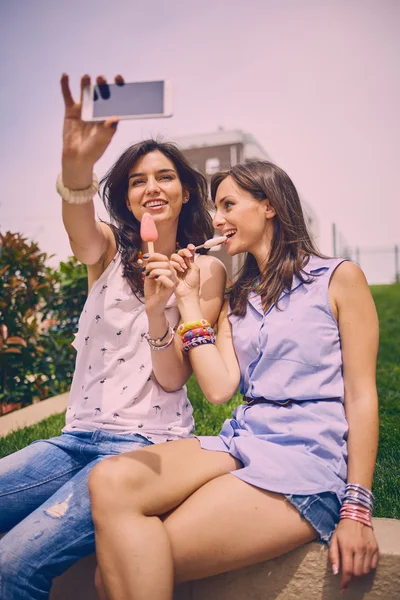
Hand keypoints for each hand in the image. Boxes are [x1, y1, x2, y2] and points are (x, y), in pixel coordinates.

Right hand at [60, 74, 120, 188]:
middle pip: (100, 93)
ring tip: (86, 77)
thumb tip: (115, 118)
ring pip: (86, 92)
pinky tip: (65, 76)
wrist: (77, 158)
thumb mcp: (102, 141)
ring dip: (86, 83)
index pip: (115, 99)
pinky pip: (68, 95)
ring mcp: (84, 108)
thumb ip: (108, 129)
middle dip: (102, 85)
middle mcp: (98, 109)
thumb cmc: (94, 150)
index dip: (118, 88)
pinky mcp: (71, 110)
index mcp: (109, 115)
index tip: (119, 79)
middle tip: (101, 78)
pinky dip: (65, 85)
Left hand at [142, 253, 178, 315]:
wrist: (151, 304)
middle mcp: (173, 275)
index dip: (155, 255)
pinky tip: (155, 280)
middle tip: (144, 270)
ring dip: (154, 270)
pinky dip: (160, 277)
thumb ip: (148, 266)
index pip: (165, 258)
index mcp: (168, 271)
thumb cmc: (151, 291)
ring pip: (167, 269)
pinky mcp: (171, 289)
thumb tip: (145, 257)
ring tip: (148, 276)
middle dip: (152, 264)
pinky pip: (167, 279)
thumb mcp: (148, 275)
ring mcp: (173, 282)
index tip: (145, 257)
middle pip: (166, 262)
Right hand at [170, 245, 200, 300]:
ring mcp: (175, 267)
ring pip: (173, 257)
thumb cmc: (193, 283)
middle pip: (179, 253)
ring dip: (179, 260)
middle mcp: (181, 264)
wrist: (187, 292)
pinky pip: (170, 263)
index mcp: (188, 263)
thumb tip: (191, 247)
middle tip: (188, 256)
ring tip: (184, 268)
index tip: (191, 248)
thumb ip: (191, 258)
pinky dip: (176, 265)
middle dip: (183, 253)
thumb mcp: (195, 269)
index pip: (185, 252)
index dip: (187, 249)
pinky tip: (180, 271)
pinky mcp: (170, 271)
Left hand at [329, 518, 378, 592]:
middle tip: (348, 576)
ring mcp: (369, 549)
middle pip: (358, 573)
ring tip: (354, 569)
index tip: (342, 588)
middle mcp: (359, 549)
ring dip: (360, 574)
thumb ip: (333, 556)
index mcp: (347, 547)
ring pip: (366, 571)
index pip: (348, 570)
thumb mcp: (333, 540)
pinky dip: (367, 568)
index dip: (345, 582)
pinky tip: (362, 563)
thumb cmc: (342, 530)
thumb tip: (335, 572)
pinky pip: (373, 565)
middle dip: (352, 578)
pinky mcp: (375, 548)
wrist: (356, 517)